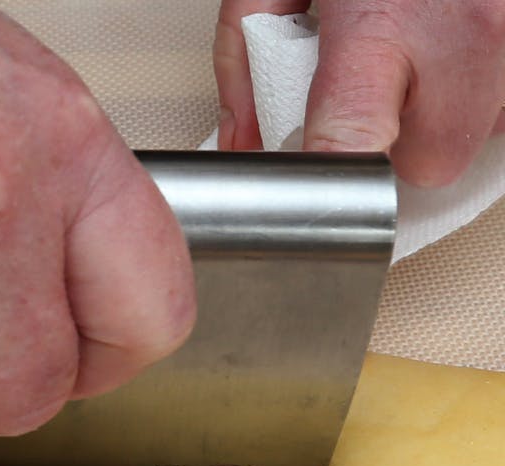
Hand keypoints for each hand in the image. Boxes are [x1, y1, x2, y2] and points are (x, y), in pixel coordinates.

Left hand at [215, 0, 504, 185]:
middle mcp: (469, 33)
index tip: (318, 182)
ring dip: (453, 108)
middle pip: (431, 160)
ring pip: (485, 131)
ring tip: (426, 50)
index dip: (332, 175)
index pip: (354, 142)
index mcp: (383, 24)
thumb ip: (248, 62)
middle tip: (380, 83)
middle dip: (400, 138)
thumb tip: (245, 145)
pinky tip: (458, 43)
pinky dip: (491, 82)